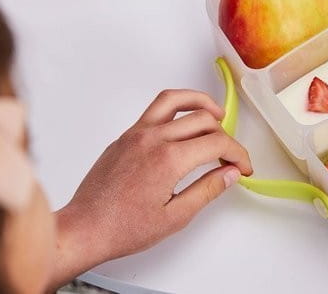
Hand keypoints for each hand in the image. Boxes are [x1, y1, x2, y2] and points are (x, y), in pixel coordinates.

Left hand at [49, 90, 251, 287]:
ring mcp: (138, 132)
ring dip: (201, 102)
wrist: (84, 228)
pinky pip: (156, 108)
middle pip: (202, 119)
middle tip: (231, 154)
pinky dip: (177, 107)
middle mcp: (154, 138)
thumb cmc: (123, 228)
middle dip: (225, 135)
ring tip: (216, 113)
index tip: (243, 166)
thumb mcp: (175, 217)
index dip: (237, 153)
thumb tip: (231, 172)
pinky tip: (184, 121)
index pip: (216, 143)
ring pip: (176, 99)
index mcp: (169, 159)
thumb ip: (207, 190)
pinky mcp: (127, 134)